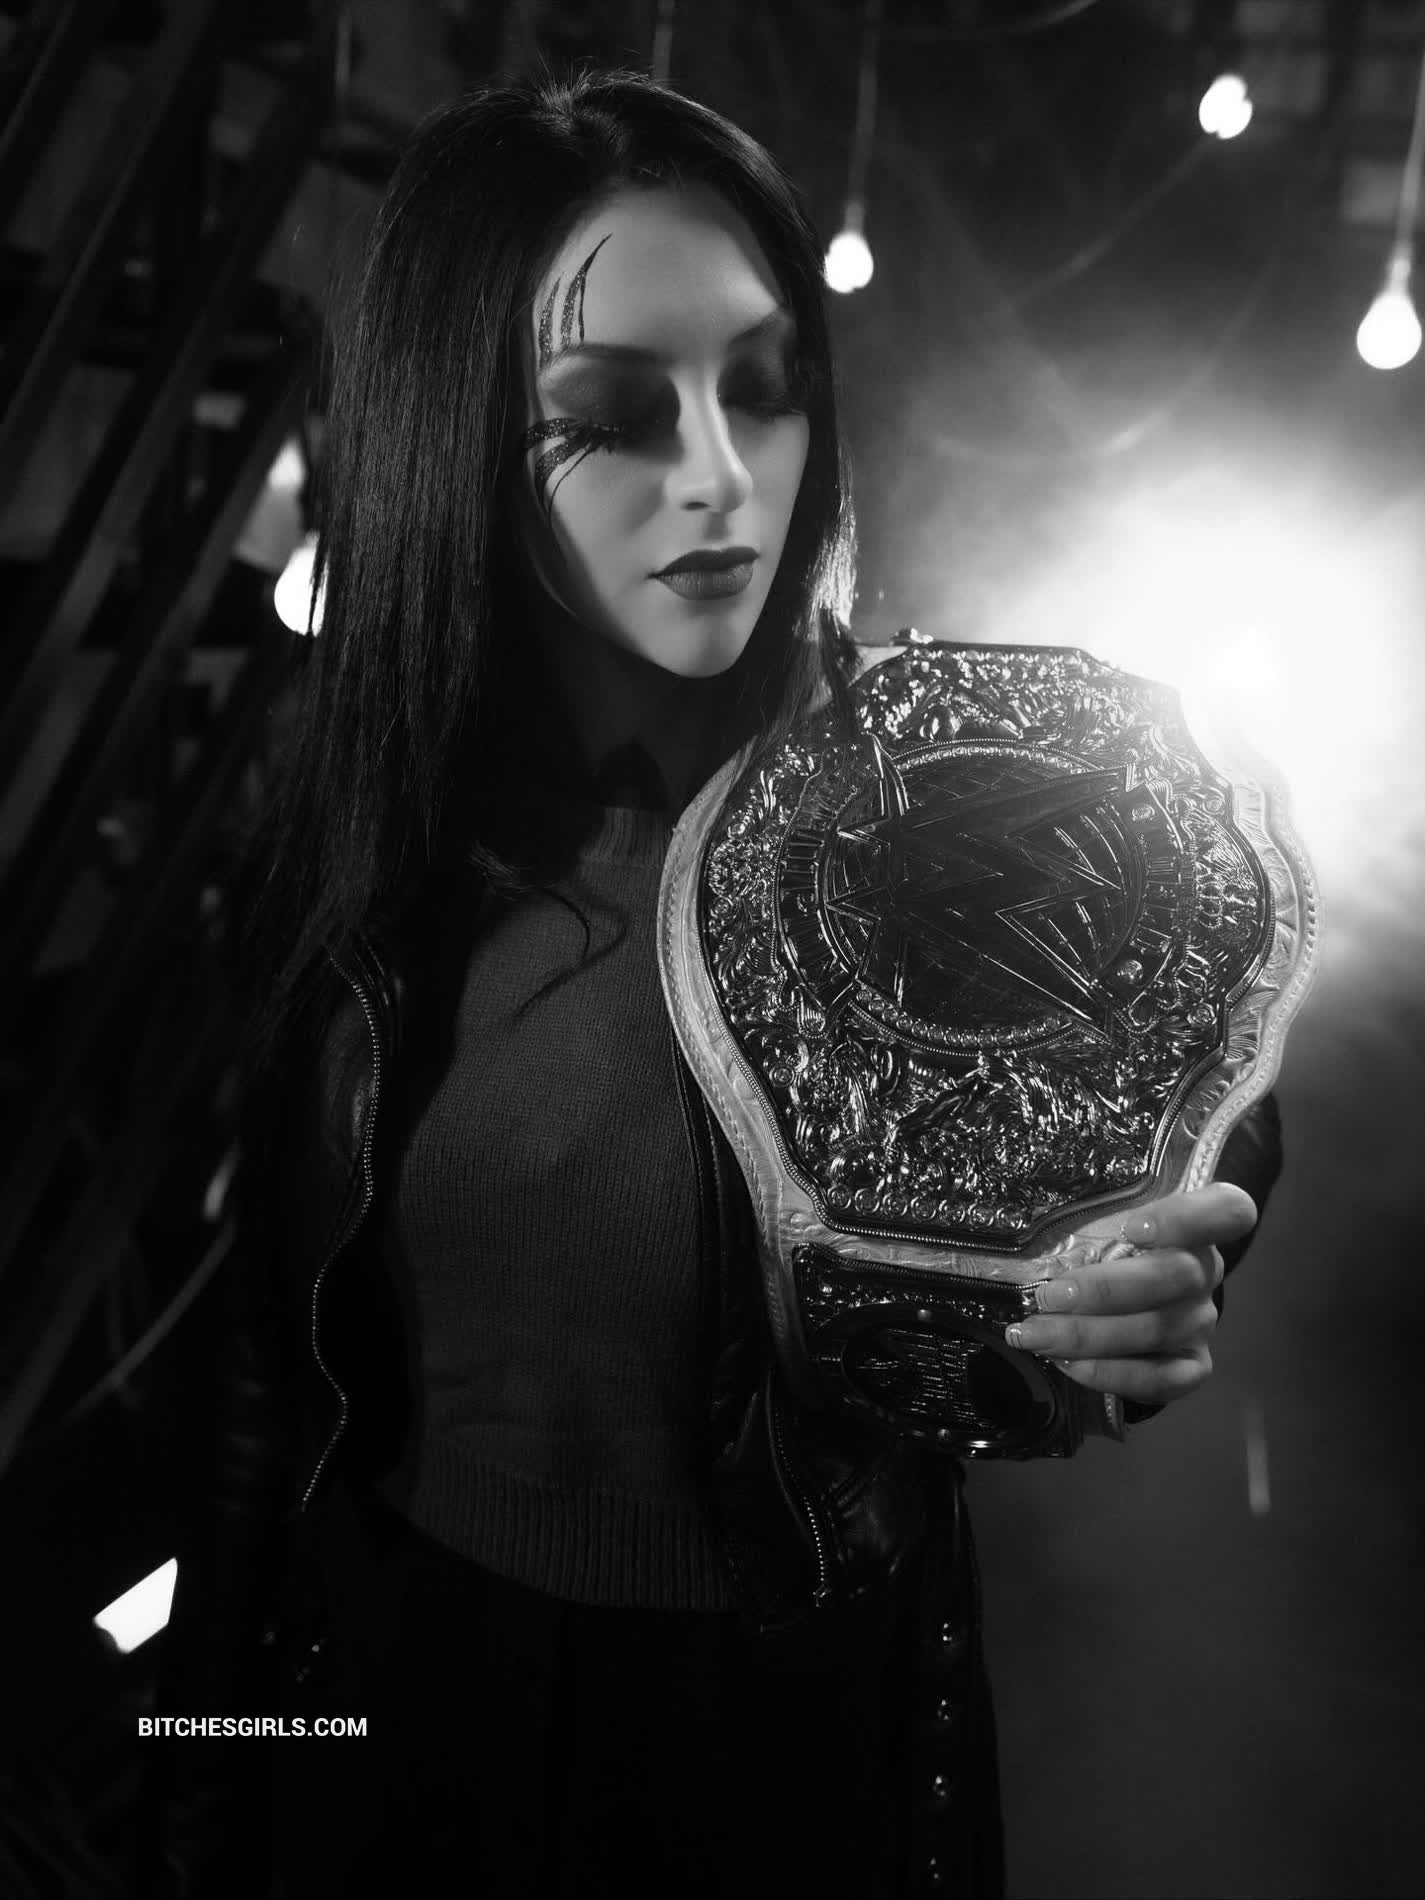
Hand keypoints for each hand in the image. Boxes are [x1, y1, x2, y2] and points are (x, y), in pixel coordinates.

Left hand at [1003, 1183, 1258, 1407]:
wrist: (1129, 1302)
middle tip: (1048, 1297)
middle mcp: (1206, 1274)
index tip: (1132, 1228)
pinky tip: (1067, 1364)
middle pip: (1175, 1277)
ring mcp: (1201, 1323)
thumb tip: (1033, 1238)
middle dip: (1105, 1290)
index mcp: (1196, 1228)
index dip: (1185, 1218)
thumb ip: (1088, 1222)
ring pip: (1157, 1331)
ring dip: (1089, 1336)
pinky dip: (1110, 1374)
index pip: (1225, 1211)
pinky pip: (1160, 1379)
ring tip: (1036, 1334)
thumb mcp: (1102, 1223)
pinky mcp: (1192, 1366)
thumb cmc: (1108, 1249)